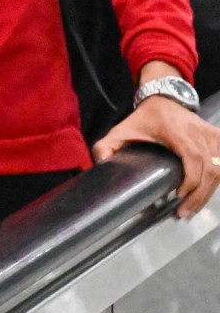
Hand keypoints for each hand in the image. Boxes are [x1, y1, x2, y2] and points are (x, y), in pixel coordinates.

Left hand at [93, 68, 219, 218]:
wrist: (163, 99)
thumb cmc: (144, 118)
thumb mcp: (120, 130)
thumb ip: (106, 146)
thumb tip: (103, 163)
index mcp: (174, 129)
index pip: (192, 156)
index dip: (191, 178)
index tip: (179, 196)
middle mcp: (196, 130)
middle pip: (210, 166)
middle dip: (199, 194)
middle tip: (184, 212)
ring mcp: (210, 133)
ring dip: (209, 190)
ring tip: (192, 208)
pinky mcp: (217, 137)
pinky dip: (218, 178)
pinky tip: (207, 193)